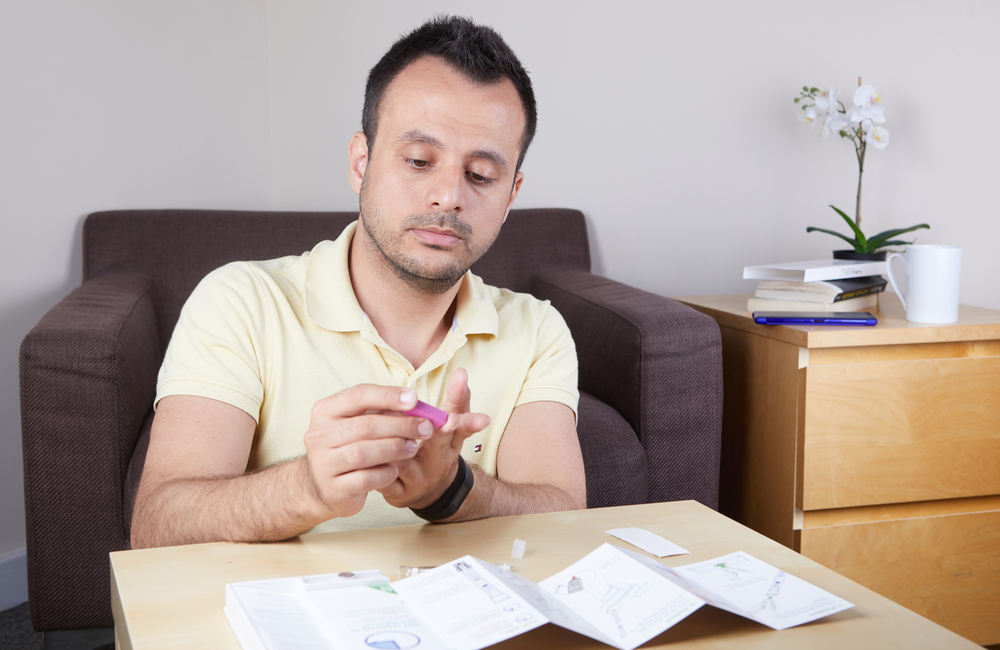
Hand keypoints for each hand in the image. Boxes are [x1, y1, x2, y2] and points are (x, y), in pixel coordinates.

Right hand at [302, 384, 433, 519]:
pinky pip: (365, 479)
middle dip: (401, 425)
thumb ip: (382, 413)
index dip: (389, 396)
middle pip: (365, 426)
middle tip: (425, 428)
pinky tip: (394, 471)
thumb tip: (414, 405)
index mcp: (325, 411)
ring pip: (364, 453)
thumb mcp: (360, 424)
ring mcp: (322, 464)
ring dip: (395, 449)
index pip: (358, 395)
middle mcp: (318, 436)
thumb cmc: (349, 448)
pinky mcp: (333, 489)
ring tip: (413, 448)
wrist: (324, 488)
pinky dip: (385, 473)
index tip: (415, 399)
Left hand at [378, 368, 489, 507]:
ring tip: (380, 424)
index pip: (460, 428)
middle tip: (431, 416)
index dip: (464, 420)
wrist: (431, 493)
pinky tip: (363, 454)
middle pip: (436, 443)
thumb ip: (457, 400)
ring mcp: (418, 479)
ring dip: (391, 443)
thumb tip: (462, 372)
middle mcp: (438, 462)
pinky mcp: (398, 494)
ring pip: (403, 460)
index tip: (462, 415)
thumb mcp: (452, 428)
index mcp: (451, 444)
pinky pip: (383, 479)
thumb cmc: (437, 449)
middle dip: (433, 429)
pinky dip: (374, 467)